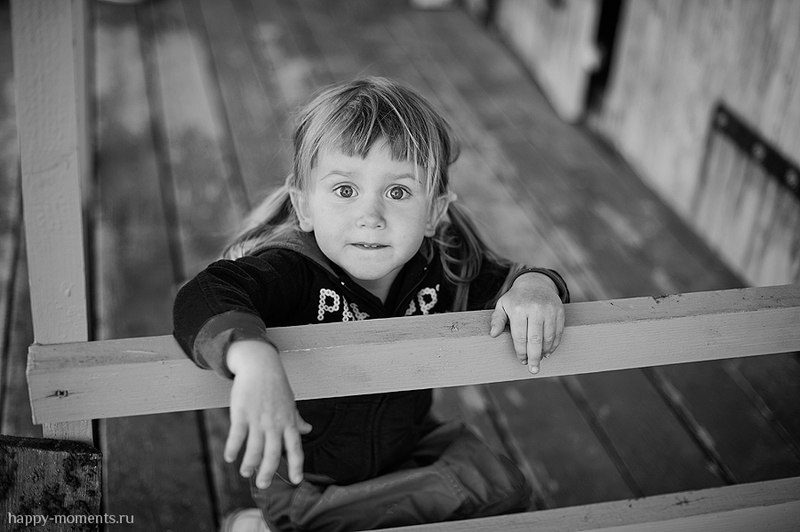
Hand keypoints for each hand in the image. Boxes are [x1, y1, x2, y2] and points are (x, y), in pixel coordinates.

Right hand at [225, 340, 311, 488]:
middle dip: (268, 472)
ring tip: (246, 473)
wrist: (260, 365)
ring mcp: (258, 419)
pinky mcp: (242, 413)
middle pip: (273, 453)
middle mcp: (275, 423)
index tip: (297, 481)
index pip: (296, 448)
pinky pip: (237, 435)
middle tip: (263, 485)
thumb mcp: (290, 402)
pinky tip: (229, 457)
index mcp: (288, 422)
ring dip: (250, 463)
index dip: (297, 466)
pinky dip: (233, 448)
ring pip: (255, 448)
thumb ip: (297, 419)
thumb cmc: (276, 386)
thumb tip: (308, 429)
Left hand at [489, 273, 564, 373]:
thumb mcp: (502, 305)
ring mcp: (549, 310)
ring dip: (545, 351)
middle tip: (533, 370)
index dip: (521, 351)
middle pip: (535, 339)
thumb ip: (497, 320)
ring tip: (540, 360)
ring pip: (549, 337)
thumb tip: (493, 334)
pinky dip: (554, 344)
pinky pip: (559, 332)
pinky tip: (548, 351)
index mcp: (519, 309)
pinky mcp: (560, 311)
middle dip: (534, 357)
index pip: (520, 336)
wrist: (536, 283)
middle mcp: (536, 309)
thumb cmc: (516, 298)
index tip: (521, 361)